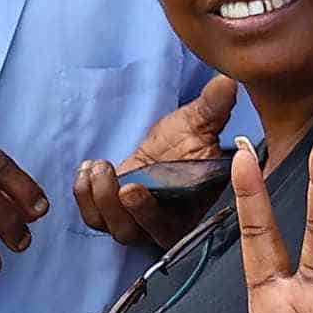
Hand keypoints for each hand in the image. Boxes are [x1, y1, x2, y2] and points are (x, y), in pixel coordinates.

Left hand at [73, 77, 241, 247]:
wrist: (171, 152)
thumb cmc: (189, 143)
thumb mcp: (201, 123)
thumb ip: (214, 107)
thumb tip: (228, 81)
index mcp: (186, 215)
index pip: (166, 226)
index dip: (146, 213)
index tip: (132, 189)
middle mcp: (159, 227)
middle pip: (131, 231)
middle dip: (113, 205)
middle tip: (109, 176)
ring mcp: (134, 223)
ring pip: (110, 226)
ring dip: (97, 199)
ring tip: (97, 167)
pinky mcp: (112, 214)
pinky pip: (93, 217)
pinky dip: (84, 197)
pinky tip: (87, 171)